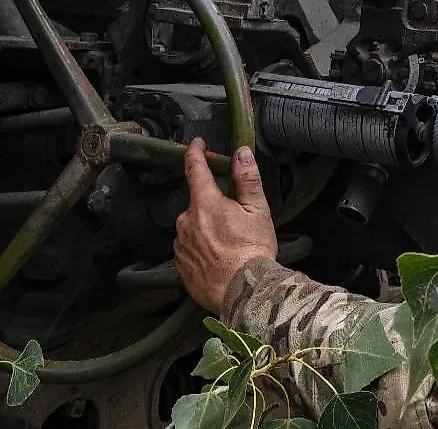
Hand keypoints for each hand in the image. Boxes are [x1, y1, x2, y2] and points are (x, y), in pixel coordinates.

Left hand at [174, 138, 277, 313]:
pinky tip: (218, 257)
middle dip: (212, 204)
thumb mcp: (257, 210)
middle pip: (197, 202)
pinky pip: (189, 248)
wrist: (242, 292)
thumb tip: (240, 152)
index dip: (196, 152)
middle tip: (234, 218)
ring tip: (229, 243)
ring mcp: (180, 244)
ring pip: (192, 226)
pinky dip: (201, 247)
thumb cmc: (252, 249)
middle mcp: (185, 220)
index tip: (198, 144)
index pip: (194, 168)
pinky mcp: (179, 265)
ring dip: (206, 228)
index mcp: (204, 202)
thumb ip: (246, 179)